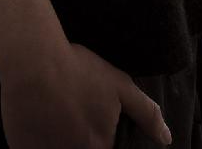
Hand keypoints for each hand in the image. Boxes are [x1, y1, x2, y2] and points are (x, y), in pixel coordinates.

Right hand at [0, 40, 171, 148]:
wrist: (35, 61)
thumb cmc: (78, 70)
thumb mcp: (119, 85)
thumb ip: (146, 114)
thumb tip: (166, 139)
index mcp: (99, 147)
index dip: (99, 137)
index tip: (88, 121)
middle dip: (75, 136)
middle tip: (69, 114)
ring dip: (57, 138)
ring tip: (54, 116)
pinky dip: (35, 141)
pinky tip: (35, 121)